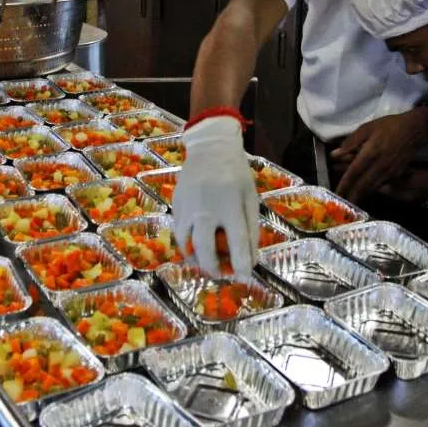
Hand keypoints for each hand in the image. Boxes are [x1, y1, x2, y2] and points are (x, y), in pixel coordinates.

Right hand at [173, 116, 258, 277]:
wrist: (210, 149)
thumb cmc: (236, 174)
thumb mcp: (251, 198)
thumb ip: (251, 229)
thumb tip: (251, 260)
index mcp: (230, 205)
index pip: (237, 242)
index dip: (241, 264)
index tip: (245, 278)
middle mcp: (206, 208)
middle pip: (205, 248)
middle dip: (212, 268)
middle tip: (220, 274)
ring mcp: (188, 207)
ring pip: (186, 243)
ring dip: (196, 260)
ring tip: (206, 265)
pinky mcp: (176, 205)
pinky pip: (179, 232)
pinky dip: (186, 245)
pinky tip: (195, 248)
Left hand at [332, 108, 427, 201]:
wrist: (415, 130)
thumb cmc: (389, 126)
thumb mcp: (367, 128)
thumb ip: (351, 141)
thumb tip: (335, 154)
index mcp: (370, 154)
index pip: (354, 173)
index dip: (344, 184)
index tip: (336, 194)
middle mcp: (379, 166)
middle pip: (363, 186)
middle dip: (351, 196)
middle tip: (341, 204)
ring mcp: (389, 172)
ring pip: (372, 188)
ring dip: (360, 195)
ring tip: (350, 201)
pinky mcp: (396, 174)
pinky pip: (381, 185)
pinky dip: (371, 190)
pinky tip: (365, 191)